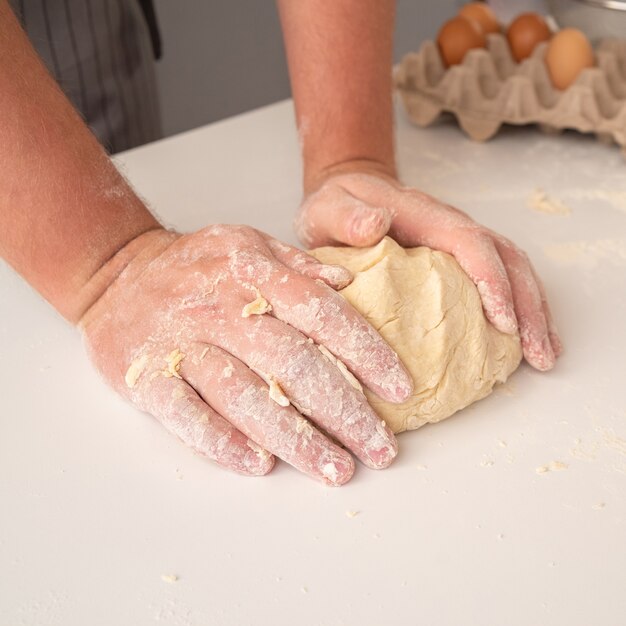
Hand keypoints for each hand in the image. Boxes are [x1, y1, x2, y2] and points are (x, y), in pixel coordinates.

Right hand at [80, 225, 412, 484]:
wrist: (116, 275)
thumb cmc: (193, 266)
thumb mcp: (246, 244)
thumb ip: (297, 265)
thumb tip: (348, 283)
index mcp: (253, 273)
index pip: (322, 314)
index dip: (366, 352)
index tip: (400, 389)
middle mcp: (222, 308)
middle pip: (293, 364)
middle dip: (343, 410)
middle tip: (379, 448)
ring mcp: (184, 344)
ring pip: (247, 396)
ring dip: (295, 439)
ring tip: (335, 469)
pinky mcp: (148, 376)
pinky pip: (187, 415)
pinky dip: (222, 442)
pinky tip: (260, 465)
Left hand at [295, 169, 561, 370]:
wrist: (347, 197)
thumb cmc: (337, 208)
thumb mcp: (328, 209)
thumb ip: (347, 218)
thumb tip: (375, 224)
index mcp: (425, 217)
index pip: (470, 243)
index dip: (491, 280)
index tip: (502, 323)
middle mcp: (451, 228)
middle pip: (506, 259)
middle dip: (527, 307)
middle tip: (539, 355)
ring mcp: (459, 244)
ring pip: (513, 272)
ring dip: (533, 313)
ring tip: (544, 356)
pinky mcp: (459, 261)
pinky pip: (500, 281)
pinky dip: (519, 310)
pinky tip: (525, 342)